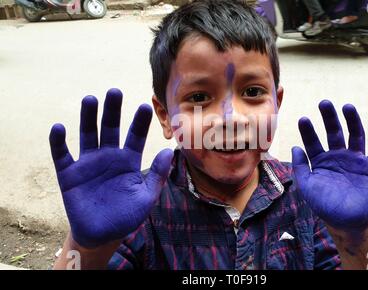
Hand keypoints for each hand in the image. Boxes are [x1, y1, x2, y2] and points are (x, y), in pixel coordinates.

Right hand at [49, 88, 172, 247]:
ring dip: (88, 117)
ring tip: (90, 99)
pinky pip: (62, 155)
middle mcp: (109, 157)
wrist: (103, 235)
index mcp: (129, 161)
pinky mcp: (69, 174)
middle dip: (112, 110)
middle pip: (110, 128)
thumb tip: (168, 151)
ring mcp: (88, 164)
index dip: (139, 122)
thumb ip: (157, 174)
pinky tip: (59, 127)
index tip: (145, 105)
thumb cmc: (127, 216)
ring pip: (88, 135)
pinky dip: (58, 142)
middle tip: (114, 91)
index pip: (135, 136)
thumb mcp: (147, 197)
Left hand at [292, 100, 367, 231]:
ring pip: (356, 135)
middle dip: (330, 118)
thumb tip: (295, 147)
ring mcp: (355, 160)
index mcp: (320, 160)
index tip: (303, 119)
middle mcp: (338, 156)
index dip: (309, 130)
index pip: (313, 141)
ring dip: (353, 121)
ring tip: (347, 107)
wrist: (345, 223)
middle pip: (334, 132)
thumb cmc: (324, 205)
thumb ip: (300, 167)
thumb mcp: (307, 186)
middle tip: (324, 103)